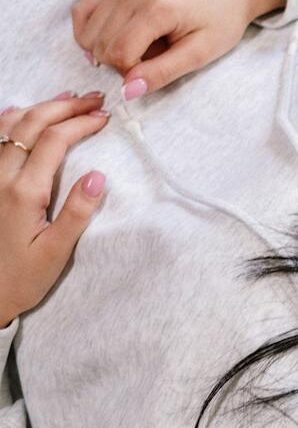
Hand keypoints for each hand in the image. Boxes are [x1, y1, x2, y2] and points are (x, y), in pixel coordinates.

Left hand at [0, 93, 111, 324]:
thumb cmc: (21, 277)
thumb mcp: (57, 252)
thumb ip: (77, 212)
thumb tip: (98, 176)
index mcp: (24, 192)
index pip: (55, 141)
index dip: (81, 123)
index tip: (106, 117)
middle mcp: (1, 178)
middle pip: (31, 125)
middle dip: (63, 106)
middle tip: (94, 99)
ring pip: (8, 127)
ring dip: (39, 107)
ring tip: (66, 99)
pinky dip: (7, 120)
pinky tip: (18, 112)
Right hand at [72, 0, 286, 100]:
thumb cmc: (219, 22)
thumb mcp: (200, 52)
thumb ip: (163, 72)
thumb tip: (128, 92)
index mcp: (157, 10)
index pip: (120, 54)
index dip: (131, 73)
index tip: (151, 73)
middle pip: (101, 44)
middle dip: (120, 62)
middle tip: (149, 60)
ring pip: (88, 31)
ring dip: (106, 48)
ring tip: (139, 46)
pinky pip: (83, 11)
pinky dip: (91, 30)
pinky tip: (113, 37)